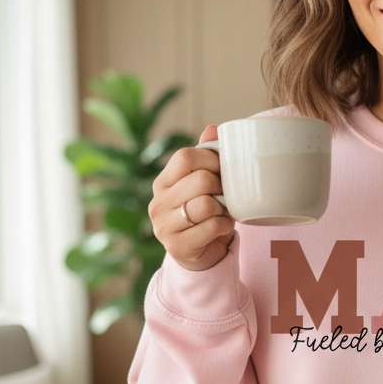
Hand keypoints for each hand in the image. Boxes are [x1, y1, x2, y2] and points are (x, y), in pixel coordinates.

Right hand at [148, 125, 234, 270]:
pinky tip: (222, 228)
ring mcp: (163, 226)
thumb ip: (206, 158)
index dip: (211, 160)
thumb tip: (213, 128)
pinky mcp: (176, 246)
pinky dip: (225, 226)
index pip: (185, 156)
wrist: (201, 255)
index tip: (222, 170)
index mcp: (162, 182)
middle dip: (222, 187)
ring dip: (224, 209)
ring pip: (206, 204)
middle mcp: (157, 203)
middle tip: (226, 195)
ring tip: (222, 213)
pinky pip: (212, 226)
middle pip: (200, 180)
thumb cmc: (205, 214)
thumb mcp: (204, 185)